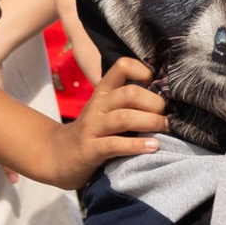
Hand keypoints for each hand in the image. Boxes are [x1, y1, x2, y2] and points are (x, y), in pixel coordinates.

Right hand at [38, 57, 163, 188]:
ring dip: (150, 122)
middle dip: (155, 103)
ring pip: (124, 117)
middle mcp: (97, 106)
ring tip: (165, 128)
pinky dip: (137, 145)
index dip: (143, 71)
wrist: (58, 157)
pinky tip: (153, 147)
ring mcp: (92, 128)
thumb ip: (127, 102)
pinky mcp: (89, 150)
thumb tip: (167, 97)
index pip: (121, 67)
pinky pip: (115, 144)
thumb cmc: (92, 133)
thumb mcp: (105, 111)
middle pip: (129, 94)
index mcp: (103, 93)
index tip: (156, 86)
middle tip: (167, 116)